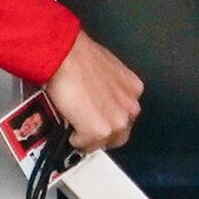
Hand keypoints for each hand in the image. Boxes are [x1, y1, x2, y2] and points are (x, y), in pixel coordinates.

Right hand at [43, 31, 142, 152]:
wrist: (65, 55)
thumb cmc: (77, 54)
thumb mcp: (104, 68)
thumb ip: (108, 86)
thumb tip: (97, 95)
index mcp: (133, 89)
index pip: (124, 114)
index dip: (107, 117)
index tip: (96, 116)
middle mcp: (130, 108)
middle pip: (118, 134)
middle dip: (101, 132)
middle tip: (83, 125)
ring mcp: (117, 121)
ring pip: (103, 142)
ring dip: (88, 137)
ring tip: (72, 124)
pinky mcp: (99, 131)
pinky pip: (85, 144)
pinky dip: (75, 138)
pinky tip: (67, 123)